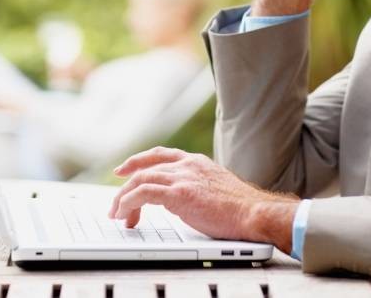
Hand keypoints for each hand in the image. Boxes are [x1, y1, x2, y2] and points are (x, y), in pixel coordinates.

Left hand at [108, 147, 297, 251]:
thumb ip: (198, 187)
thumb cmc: (241, 208)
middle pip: (145, 169)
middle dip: (126, 187)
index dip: (138, 161)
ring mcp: (182, 177)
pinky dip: (128, 203)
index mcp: (196, 162)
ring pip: (140, 180)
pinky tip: (124, 214)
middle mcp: (187, 165)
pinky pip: (143, 194)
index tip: (124, 170)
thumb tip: (187, 200)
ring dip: (124, 198)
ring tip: (118, 215)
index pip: (159, 155)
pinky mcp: (179, 193)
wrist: (254, 212)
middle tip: (116, 205)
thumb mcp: (216, 189)